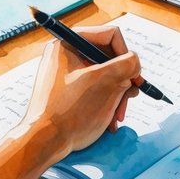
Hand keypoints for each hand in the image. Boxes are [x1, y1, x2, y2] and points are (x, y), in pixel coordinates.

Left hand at [21, 27, 141, 158]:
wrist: (44, 142)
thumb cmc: (68, 110)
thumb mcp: (102, 82)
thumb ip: (125, 65)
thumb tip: (135, 61)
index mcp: (68, 44)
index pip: (109, 35)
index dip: (126, 54)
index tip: (133, 75)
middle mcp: (68, 55)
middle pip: (110, 57)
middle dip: (123, 79)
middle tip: (130, 96)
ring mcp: (69, 73)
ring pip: (107, 75)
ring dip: (118, 94)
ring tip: (119, 114)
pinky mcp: (72, 91)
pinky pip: (98, 88)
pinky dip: (108, 101)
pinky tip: (111, 119)